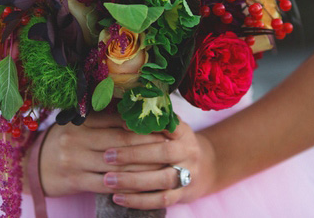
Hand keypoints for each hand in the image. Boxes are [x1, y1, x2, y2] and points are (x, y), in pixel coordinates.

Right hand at [39, 111, 165, 196]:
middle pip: (120, 141)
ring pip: (117, 164)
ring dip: (142, 167)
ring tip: (163, 166)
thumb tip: (138, 108)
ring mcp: (75, 160)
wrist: (35, 165)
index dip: (142, 123)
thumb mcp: (80, 124)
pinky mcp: (75, 181)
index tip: (163, 125)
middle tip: (170, 146)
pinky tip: (143, 185)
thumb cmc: (66, 140)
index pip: (117, 119)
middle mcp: (76, 138)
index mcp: (81, 120)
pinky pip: (107, 184)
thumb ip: (104, 116)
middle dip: (148, 145)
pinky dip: (126, 185)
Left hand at [100, 117, 217, 209]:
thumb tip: (123, 113)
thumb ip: (154, 122)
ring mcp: (188, 175)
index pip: (168, 126)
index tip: (122, 125)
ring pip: (161, 180)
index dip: (147, 126)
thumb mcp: (173, 128)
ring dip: (133, 181)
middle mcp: (188, 152)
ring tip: (108, 180)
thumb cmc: (178, 143)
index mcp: (183, 133)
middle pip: (163, 153)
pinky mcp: (182, 194)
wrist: (206, 167)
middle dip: (133, 154)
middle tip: (107, 155)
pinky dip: (138, 201)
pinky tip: (117, 198)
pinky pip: (160, 200)